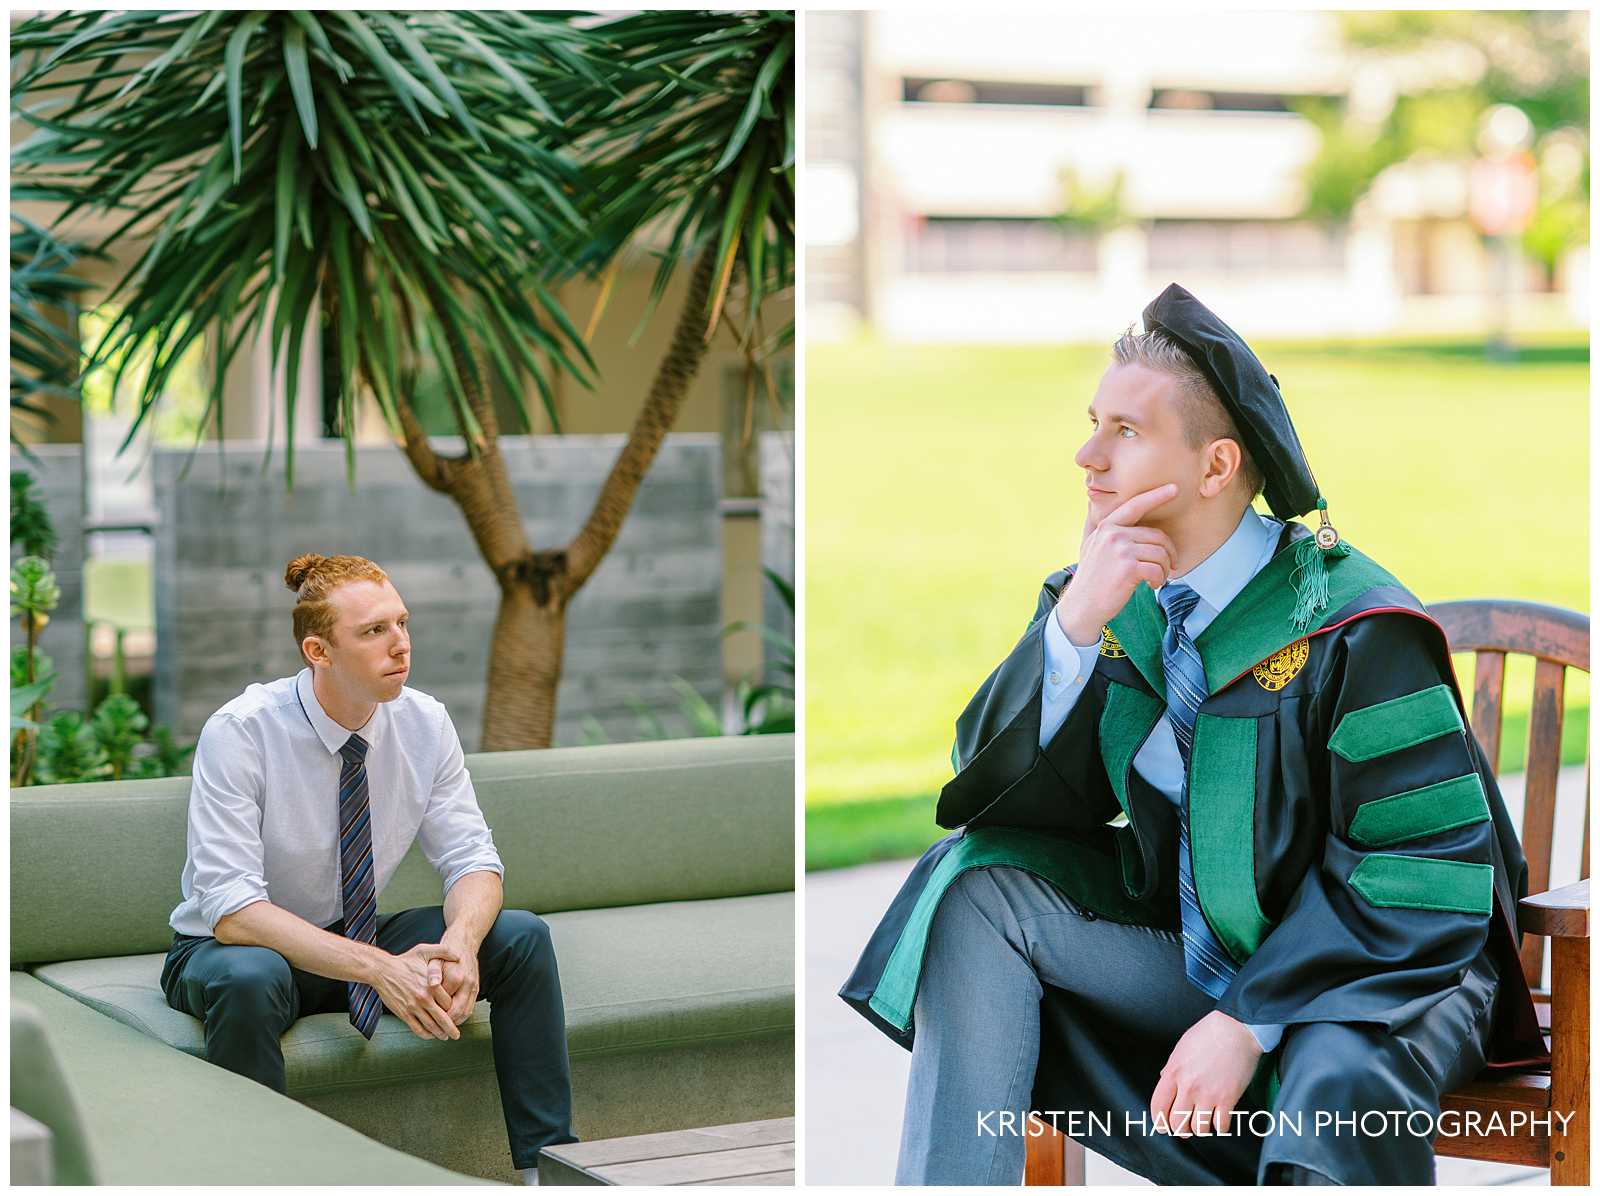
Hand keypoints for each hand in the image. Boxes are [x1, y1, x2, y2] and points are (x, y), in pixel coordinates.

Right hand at [368, 942, 460, 1040]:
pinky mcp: (403, 1013)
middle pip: (442, 1018)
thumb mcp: (425, 951)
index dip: (455, 1010)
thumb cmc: (405, 961)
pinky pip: (416, 1028)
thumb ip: (444, 951)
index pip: (449, 1003)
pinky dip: (425, 1034)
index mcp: (431, 985)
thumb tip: (459, 955)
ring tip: (444, 1036)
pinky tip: (429, 1035)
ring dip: (439, 1034)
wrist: (383, 970)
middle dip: (451, 1029)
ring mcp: (413, 1007)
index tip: (459, 1013)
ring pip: (430, 1026)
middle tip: (456, 1035)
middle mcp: (424, 998)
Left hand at [428, 933, 480, 1025]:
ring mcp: (473, 986)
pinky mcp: (476, 988)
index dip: (435, 1015)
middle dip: (446, 1024)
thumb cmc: (445, 950)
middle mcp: (467, 983)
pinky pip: (470, 1008)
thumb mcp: (434, 957)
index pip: (445, 1004)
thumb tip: (432, 984)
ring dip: (454, 1022)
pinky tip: (451, 1020)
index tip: (425, 1021)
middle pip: (457, 1012)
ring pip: (465, 1012)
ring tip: (442, 1030)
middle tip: (434, 1031)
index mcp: (456, 976)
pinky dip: (461, 1016)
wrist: (464, 942)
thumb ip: (432, 971)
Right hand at [1056, 483, 1178, 642]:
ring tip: (1156, 579)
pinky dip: (1159, 579)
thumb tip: (1104, 508)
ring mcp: (1120, 550)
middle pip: (1157, 536)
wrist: (1082, 606)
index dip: (1156, 496)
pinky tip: (1151, 585)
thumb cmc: (1091, 579)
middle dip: (1168, 554)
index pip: (1135, 506)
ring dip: (1164, 570)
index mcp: (1106, 526)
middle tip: (1168, 567)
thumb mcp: (1092, 546)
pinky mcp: (1128, 568)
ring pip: (1160, 553)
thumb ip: (1105, 530)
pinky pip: (1157, 569)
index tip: (1174, 489)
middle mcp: (1113, 534)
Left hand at [1150, 1010, 1261, 1137]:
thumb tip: (1164, 1079)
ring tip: (1203, 1122)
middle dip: (1179, 1129)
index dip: (1159, 1121)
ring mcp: (1208, 1094)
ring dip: (1200, 1129)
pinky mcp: (1228, 1099)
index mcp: (1174, 1072)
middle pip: (1177, 1123)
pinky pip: (1220, 1126)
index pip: (1158, 1106)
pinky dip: (1219, 1127)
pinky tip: (1219, 1119)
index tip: (1163, 1125)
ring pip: (1198, 1129)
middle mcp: (1188, 1086)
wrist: (1236, 1029)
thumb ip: (1171, 1067)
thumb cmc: (1209, 1034)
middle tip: (1184, 1127)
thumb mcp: (1181, 1048)